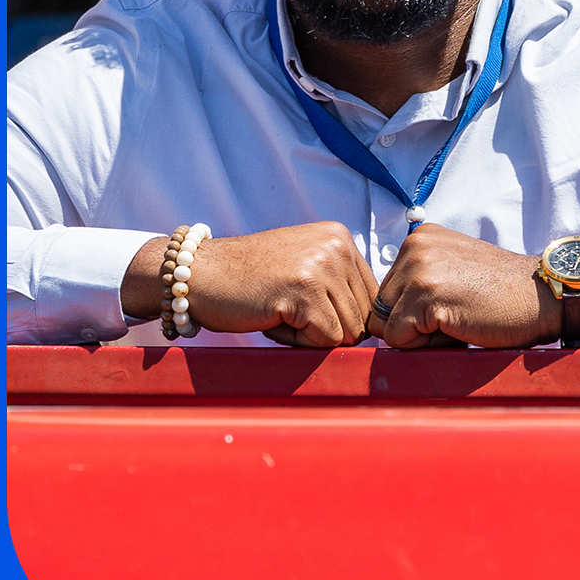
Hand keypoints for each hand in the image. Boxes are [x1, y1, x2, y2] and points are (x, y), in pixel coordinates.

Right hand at [122, 222, 378, 347]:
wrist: (199, 274)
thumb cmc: (250, 281)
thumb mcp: (305, 267)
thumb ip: (341, 287)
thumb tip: (380, 329)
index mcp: (341, 238)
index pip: (371, 300)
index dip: (338, 316)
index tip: (301, 303)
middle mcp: (337, 246)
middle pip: (363, 319)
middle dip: (325, 328)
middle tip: (285, 306)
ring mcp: (322, 266)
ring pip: (347, 333)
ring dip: (311, 335)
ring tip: (278, 309)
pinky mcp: (305, 290)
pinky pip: (325, 341)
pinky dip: (297, 341)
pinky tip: (271, 316)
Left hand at [366, 223, 562, 348]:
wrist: (543, 295)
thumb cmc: (502, 292)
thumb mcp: (452, 267)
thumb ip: (419, 277)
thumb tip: (382, 316)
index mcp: (418, 238)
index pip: (387, 290)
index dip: (414, 312)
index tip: (451, 305)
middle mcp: (413, 246)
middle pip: (382, 307)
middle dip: (412, 324)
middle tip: (456, 316)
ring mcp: (418, 269)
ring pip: (386, 325)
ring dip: (419, 336)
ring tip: (457, 320)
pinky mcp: (426, 295)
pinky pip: (398, 339)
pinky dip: (426, 347)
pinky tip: (459, 328)